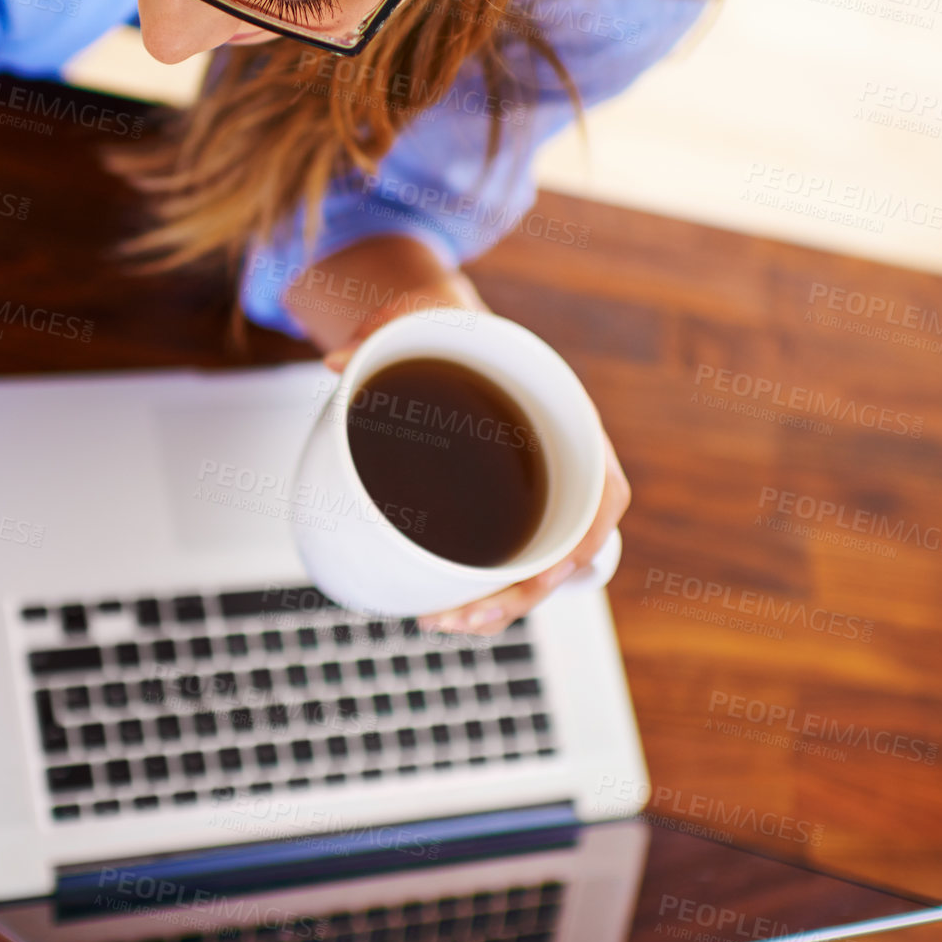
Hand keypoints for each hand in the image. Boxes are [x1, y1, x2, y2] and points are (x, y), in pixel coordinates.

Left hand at [322, 292, 629, 637]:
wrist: (444, 330)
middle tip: (460, 616)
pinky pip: (507, 564)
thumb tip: (335, 362)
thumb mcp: (420, 318)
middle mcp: (561, 465)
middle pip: (566, 549)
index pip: (606, 491)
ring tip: (439, 622)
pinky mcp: (502, 513)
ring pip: (534, 569)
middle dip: (520, 594)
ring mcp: (534, 494)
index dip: (586, 537)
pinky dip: (481, 593)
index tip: (553, 569)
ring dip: (497, 607)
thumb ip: (382, 333)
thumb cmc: (447, 326)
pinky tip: (442, 610)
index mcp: (567, 419)